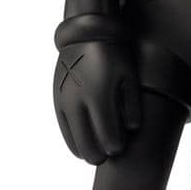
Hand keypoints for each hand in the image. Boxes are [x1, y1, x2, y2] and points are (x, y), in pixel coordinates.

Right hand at [53, 41, 141, 163]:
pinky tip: (83, 148)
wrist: (86, 34)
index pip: (108, 137)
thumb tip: (132, 130)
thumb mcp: (129, 76)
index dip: (116, 148)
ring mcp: (65, 101)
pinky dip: (74, 142)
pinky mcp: (57, 100)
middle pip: (88, 146)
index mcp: (99, 96)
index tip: (121, 148)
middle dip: (100, 156)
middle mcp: (78, 101)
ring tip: (99, 153)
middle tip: (110, 155)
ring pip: (74, 141)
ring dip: (87, 151)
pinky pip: (64, 129)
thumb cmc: (114, 55)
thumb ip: (132, 106)